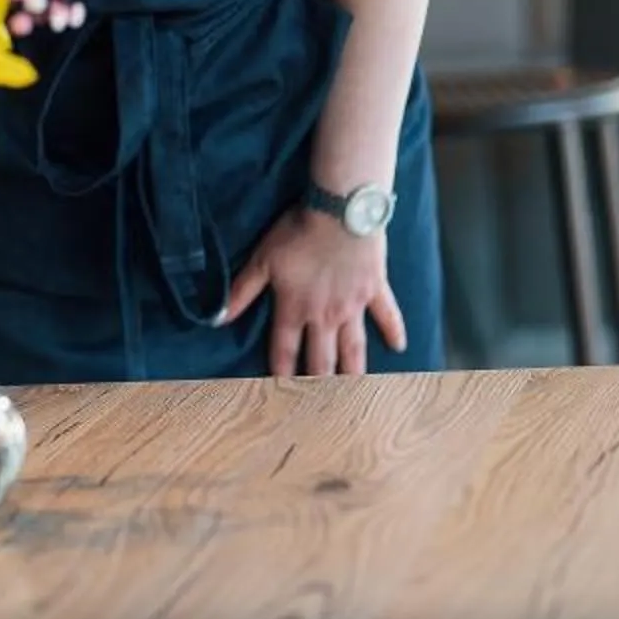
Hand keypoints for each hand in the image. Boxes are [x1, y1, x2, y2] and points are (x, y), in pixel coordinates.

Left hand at [218, 208, 403, 376]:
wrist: (340, 212)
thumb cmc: (298, 233)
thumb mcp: (262, 260)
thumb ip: (241, 292)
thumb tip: (218, 319)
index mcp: (295, 309)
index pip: (284, 350)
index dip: (280, 373)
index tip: (279, 394)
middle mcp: (325, 316)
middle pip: (322, 358)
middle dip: (318, 383)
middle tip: (320, 406)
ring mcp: (353, 306)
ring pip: (354, 348)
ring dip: (353, 371)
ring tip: (355, 392)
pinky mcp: (375, 290)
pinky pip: (387, 315)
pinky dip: (394, 331)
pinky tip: (400, 348)